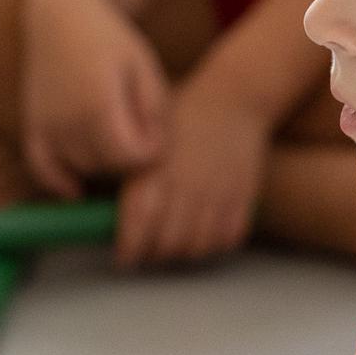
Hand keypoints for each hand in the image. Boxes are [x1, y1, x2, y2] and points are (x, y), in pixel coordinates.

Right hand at [20, 0, 168, 197]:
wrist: (62, 16)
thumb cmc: (113, 40)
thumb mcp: (147, 70)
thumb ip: (155, 115)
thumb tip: (151, 157)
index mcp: (100, 105)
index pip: (133, 157)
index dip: (151, 149)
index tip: (156, 129)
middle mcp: (68, 120)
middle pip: (108, 166)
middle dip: (128, 157)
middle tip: (137, 132)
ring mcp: (46, 125)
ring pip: (82, 169)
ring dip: (102, 163)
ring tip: (115, 138)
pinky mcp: (32, 126)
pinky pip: (43, 169)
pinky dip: (60, 183)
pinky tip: (76, 190)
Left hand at [112, 78, 268, 265]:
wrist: (234, 98)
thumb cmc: (184, 117)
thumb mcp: (148, 141)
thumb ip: (132, 178)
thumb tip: (112, 215)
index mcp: (157, 170)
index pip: (139, 225)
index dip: (130, 249)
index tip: (125, 256)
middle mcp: (187, 186)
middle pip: (168, 245)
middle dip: (153, 256)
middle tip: (147, 253)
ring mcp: (218, 193)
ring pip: (198, 248)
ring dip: (183, 254)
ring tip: (174, 246)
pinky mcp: (243, 197)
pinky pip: (227, 239)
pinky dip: (213, 245)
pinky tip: (203, 235)